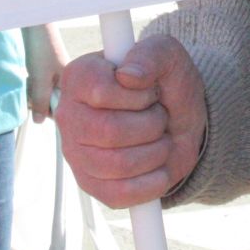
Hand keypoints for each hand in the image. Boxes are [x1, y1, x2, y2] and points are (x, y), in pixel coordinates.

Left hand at [23, 24, 68, 122]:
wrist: (35, 22)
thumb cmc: (41, 47)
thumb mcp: (40, 78)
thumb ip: (41, 101)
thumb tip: (39, 121)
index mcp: (70, 81)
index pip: (62, 107)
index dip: (48, 113)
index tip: (36, 114)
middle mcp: (64, 78)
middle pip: (51, 101)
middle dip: (38, 103)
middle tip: (29, 97)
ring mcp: (54, 72)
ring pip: (43, 92)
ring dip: (32, 93)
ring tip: (26, 85)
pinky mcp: (44, 66)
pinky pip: (38, 83)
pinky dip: (30, 84)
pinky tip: (25, 79)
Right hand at [56, 33, 206, 207]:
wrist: (181, 119)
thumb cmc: (167, 83)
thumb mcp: (168, 55)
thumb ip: (151, 54)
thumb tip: (129, 75)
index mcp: (80, 76)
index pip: (101, 93)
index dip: (138, 96)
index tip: (151, 91)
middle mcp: (69, 114)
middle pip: (109, 131)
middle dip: (151, 124)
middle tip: (159, 116)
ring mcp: (75, 152)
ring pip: (117, 164)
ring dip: (155, 151)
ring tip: (159, 138)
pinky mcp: (89, 184)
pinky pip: (118, 195)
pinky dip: (151, 183)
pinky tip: (159, 167)